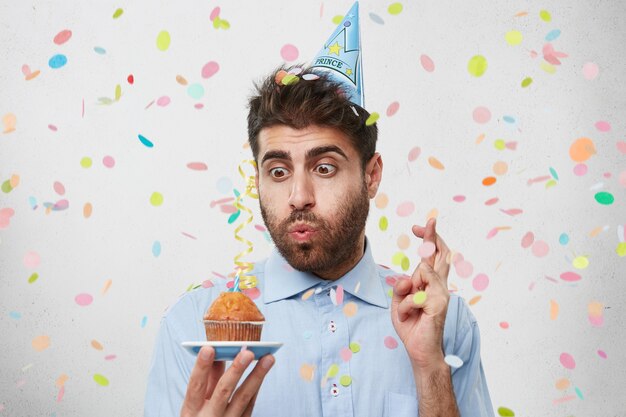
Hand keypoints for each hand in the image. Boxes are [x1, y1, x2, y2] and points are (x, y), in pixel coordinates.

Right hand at [180, 346, 274, 416]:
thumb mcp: (197, 402)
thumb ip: (207, 379)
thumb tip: (217, 353)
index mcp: (192, 410)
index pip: (196, 386)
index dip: (201, 367)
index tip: (208, 348)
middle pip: (223, 391)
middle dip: (236, 370)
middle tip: (248, 353)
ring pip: (243, 398)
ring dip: (257, 376)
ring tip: (268, 358)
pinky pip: (250, 405)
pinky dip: (256, 387)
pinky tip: (262, 372)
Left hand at [390, 218, 450, 369]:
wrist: (419, 351)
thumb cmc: (411, 325)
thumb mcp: (398, 302)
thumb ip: (402, 287)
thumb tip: (408, 278)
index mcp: (430, 284)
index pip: (433, 257)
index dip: (429, 239)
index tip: (421, 226)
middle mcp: (440, 286)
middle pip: (441, 254)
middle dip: (433, 236)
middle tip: (429, 221)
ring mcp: (442, 293)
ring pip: (420, 273)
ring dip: (405, 293)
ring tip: (406, 311)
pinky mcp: (439, 303)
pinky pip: (414, 294)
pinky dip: (405, 305)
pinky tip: (409, 316)